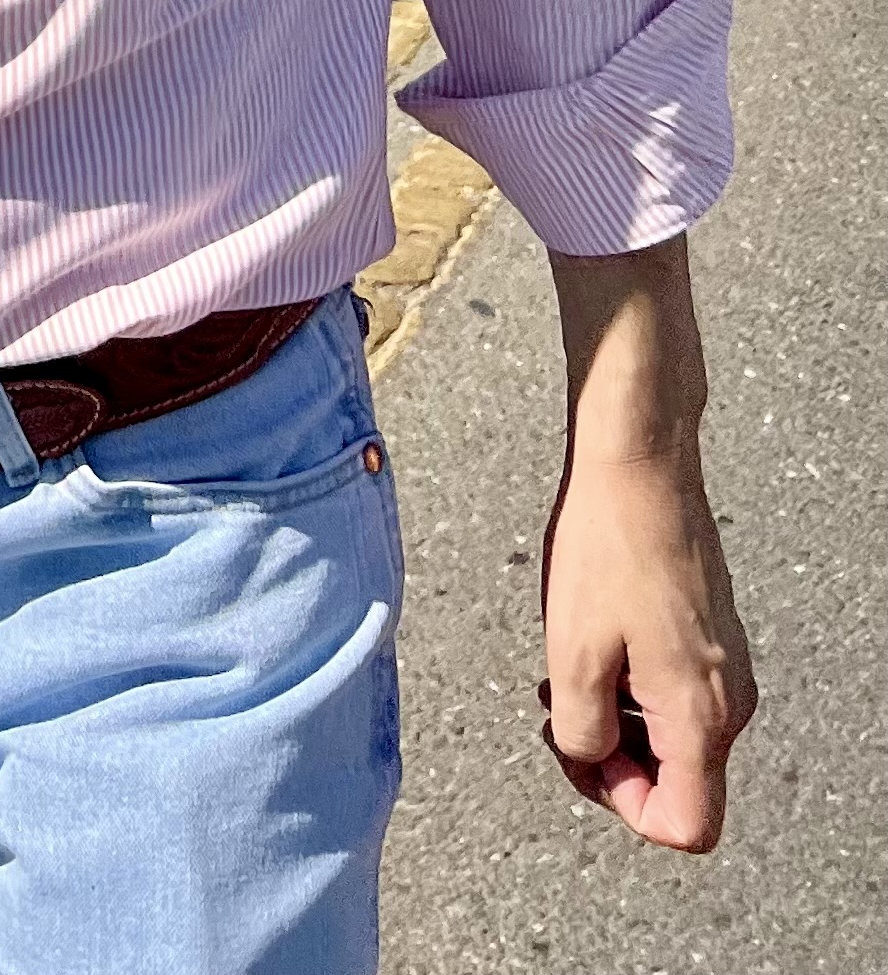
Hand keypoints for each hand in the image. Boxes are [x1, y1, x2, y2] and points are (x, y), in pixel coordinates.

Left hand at [541, 439, 755, 849]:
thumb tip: (591, 760)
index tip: (580, 752)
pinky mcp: (712, 641)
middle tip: (559, 707)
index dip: (625, 806)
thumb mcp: (574, 652)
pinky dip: (629, 686)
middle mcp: (730, 703)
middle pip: (679, 783)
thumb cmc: (608, 545)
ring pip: (671, 738)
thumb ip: (583, 732)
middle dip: (612, 757)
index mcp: (703, 717)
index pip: (688, 826)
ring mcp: (726, 670)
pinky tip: (593, 641)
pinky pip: (674, 696)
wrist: (640, 463)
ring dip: (615, 718)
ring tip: (568, 666)